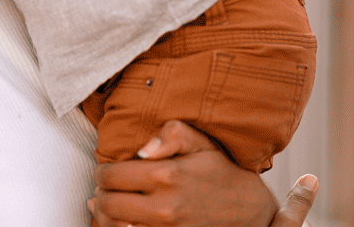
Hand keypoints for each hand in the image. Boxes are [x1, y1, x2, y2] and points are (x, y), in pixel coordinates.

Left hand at [89, 121, 316, 226]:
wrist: (252, 213)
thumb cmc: (223, 174)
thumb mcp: (201, 143)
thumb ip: (170, 135)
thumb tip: (142, 148)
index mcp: (168, 176)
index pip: (111, 175)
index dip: (102, 171)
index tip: (105, 170)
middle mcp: (165, 207)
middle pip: (108, 203)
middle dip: (100, 192)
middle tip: (104, 187)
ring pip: (115, 226)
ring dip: (105, 215)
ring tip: (106, 205)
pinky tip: (123, 221)